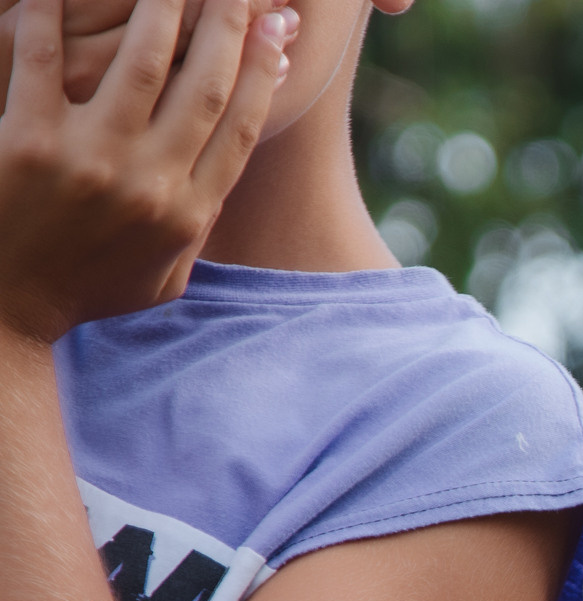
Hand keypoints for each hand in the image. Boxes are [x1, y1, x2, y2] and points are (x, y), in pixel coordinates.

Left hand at [0, 0, 292, 345]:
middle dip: (227, 24)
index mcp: (185, 214)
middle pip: (204, 87)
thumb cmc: (81, 290)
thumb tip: (230, 159)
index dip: (263, 71)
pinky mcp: (25, 141)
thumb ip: (195, 222)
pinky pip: (44, 56)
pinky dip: (53, 10)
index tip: (276, 27)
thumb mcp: (159, 275)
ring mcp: (87, 161)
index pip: (237, 128)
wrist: (2, 310)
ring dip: (162, 4)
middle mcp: (147, 186)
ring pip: (142, 62)